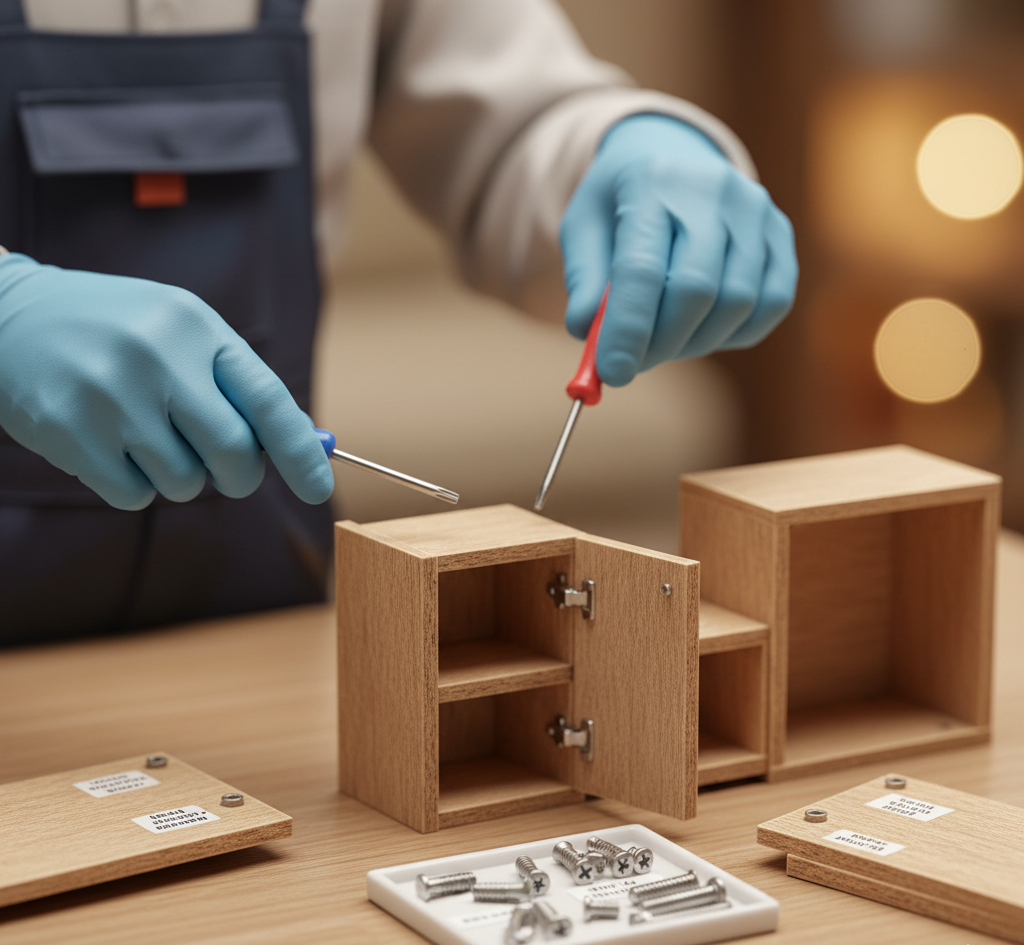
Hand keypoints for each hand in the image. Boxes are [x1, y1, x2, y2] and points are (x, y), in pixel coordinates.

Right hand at [0, 254, 333, 509]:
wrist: (8, 315)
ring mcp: (111, 398)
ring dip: (178, 475)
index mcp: (197, 328)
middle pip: (235, 457)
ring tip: (144, 432)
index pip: (270, 402)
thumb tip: (303, 446)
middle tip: (223, 466)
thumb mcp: (182, 332)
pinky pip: (135, 497)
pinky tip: (109, 443)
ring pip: (185, 484)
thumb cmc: (118, 331)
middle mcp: (158, 360)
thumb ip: (240, 386)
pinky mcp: (71, 434)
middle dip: (238, 475)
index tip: (321, 490)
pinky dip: (133, 484)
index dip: (301, 454)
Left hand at [560, 114, 797, 385]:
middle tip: (636, 364)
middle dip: (662, 343)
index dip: (628, 330)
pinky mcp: (780, 233)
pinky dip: (735, 333)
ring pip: (737, 303)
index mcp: (650, 182)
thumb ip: (584, 282)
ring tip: (664, 339)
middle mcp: (711, 188)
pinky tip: (703, 327)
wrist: (671, 157)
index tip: (612, 374)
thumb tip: (588, 333)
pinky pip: (771, 304)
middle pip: (696, 290)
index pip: (642, 269)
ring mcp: (755, 209)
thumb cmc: (619, 206)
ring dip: (696, 341)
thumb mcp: (583, 231)